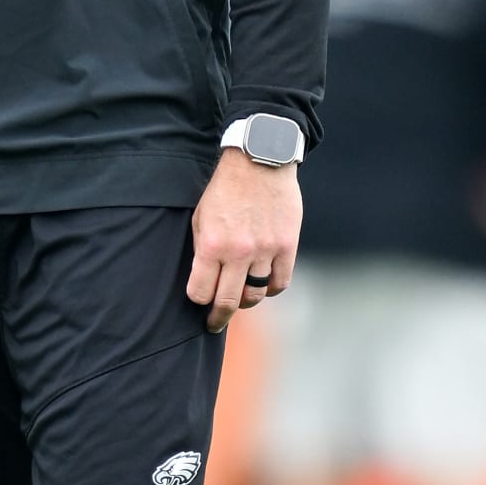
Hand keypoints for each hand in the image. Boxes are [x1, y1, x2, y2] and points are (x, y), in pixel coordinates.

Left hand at [188, 147, 302, 332]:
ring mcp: (265, 250)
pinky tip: (263, 285)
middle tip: (215, 323)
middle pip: (228, 302)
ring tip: (240, 298)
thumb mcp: (200, 217)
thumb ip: (202, 250)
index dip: (198, 300)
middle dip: (219, 317)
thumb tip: (203, 280)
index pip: (200, 292)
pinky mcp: (286, 245)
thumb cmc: (224, 189)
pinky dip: (270, 289)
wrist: (259, 161)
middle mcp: (238, 252)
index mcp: (211, 244)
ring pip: (255, 296)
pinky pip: (280, 283)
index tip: (200, 302)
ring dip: (246, 301)